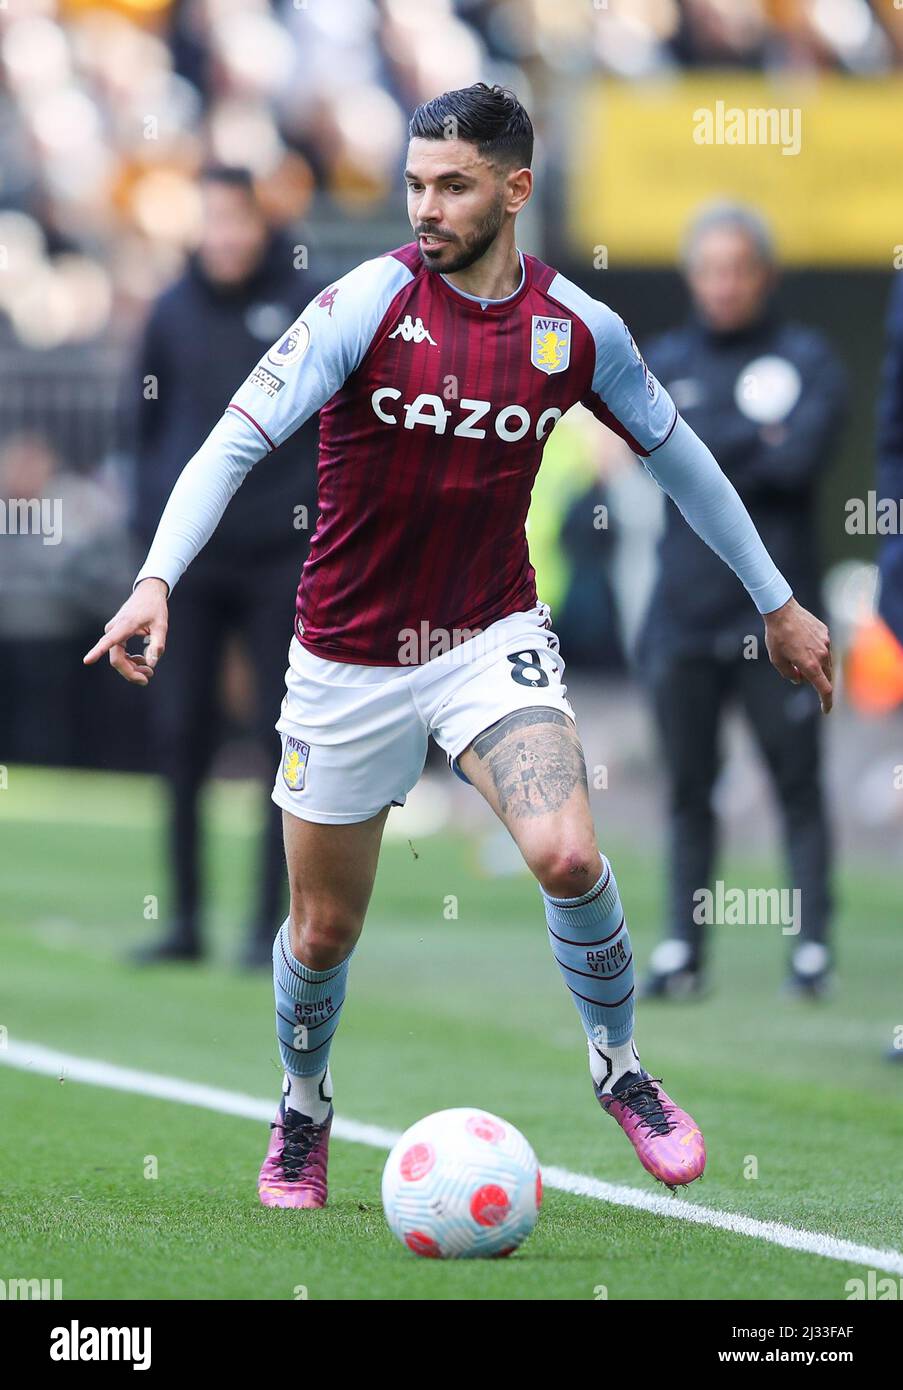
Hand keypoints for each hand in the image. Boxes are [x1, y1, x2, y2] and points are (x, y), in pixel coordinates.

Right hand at [83, 577, 168, 685]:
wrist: (148, 592)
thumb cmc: (155, 607)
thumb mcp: (161, 625)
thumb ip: (157, 645)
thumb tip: (151, 664)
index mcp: (124, 625)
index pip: (108, 642)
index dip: (97, 652)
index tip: (87, 660)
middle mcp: (114, 629)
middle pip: (116, 659)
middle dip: (131, 672)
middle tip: (149, 676)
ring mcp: (112, 632)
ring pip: (117, 658)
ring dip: (132, 668)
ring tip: (149, 670)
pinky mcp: (115, 634)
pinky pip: (118, 653)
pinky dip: (130, 661)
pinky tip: (142, 660)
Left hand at [763, 596, 832, 712]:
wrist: (782, 610)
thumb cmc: (777, 636)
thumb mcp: (776, 660)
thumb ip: (789, 673)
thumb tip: (799, 679)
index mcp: (810, 665)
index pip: (825, 689)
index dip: (826, 702)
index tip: (825, 710)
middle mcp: (822, 655)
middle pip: (826, 677)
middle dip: (816, 681)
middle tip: (799, 674)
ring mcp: (826, 643)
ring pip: (826, 662)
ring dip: (816, 666)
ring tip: (797, 655)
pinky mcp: (826, 633)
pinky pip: (824, 648)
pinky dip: (816, 652)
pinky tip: (802, 643)